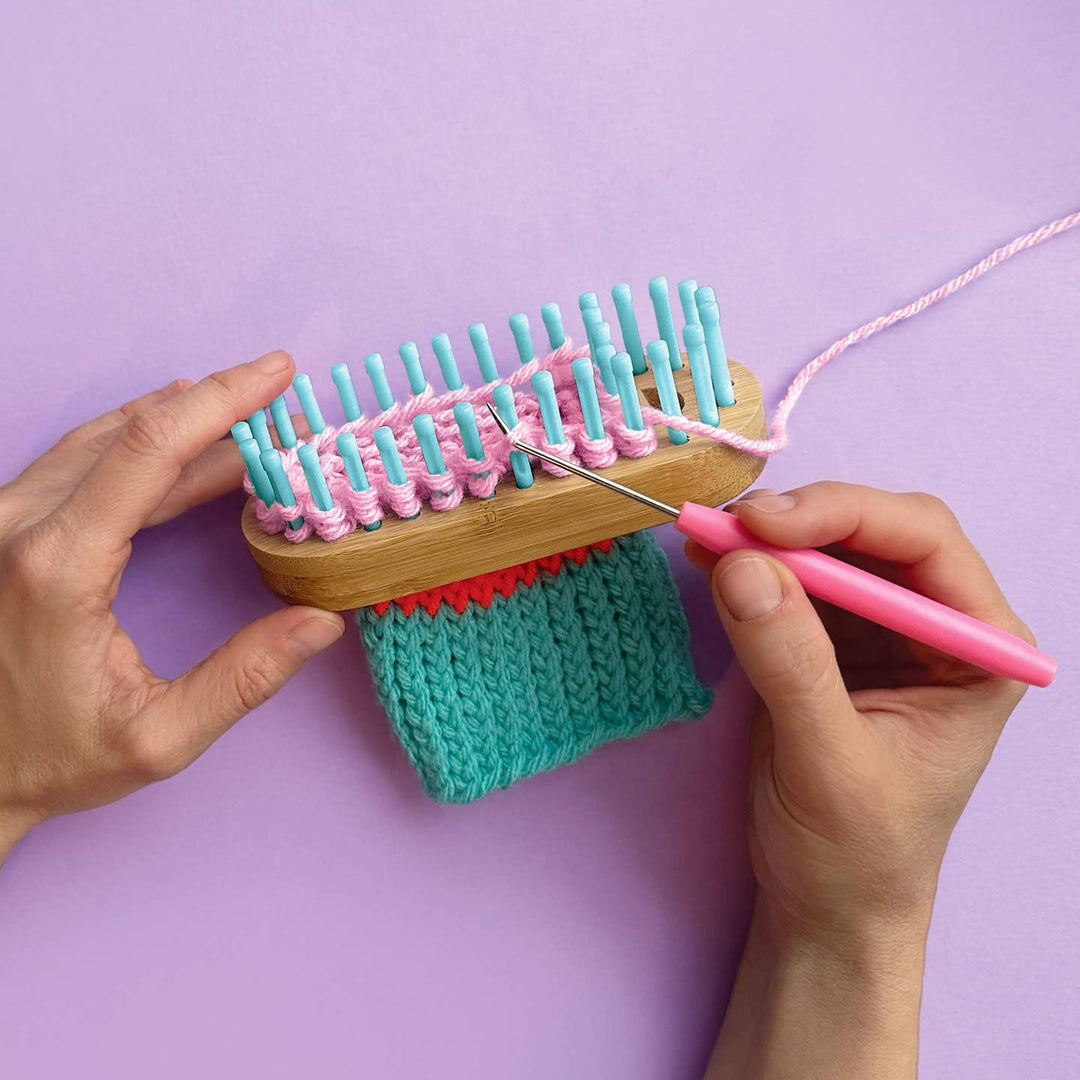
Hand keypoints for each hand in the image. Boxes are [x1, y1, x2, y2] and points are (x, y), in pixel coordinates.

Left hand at [0, 352, 343, 863]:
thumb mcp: (159, 738)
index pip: (151, 450)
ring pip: (100, 438)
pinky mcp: (1, 525)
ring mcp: (1, 519)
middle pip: (132, 433)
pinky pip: (76, 460)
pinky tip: (174, 434)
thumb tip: (321, 622)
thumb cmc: (56, 758)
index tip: (276, 373)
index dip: (222, 401)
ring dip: (178, 421)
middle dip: (216, 410)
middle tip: (283, 405)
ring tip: (245, 416)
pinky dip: (136, 441)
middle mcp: (18, 525)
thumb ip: (244, 679)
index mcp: (59, 567)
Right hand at [695, 482, 1032, 1078]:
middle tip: (726, 528)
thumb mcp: (828, 762)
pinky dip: (746, 567)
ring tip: (706, 538)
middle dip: (798, 523)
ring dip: (763, 540)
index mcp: (976, 649)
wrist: (826, 906)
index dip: (844, 517)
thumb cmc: (857, 852)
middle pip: (872, 531)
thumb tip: (741, 565)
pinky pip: (787, 581)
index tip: (764, 524)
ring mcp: (878, 630)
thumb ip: (791, 663)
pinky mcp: (826, 641)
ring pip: (824, 548)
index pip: (923, 543)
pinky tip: (709, 560)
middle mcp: (935, 624)